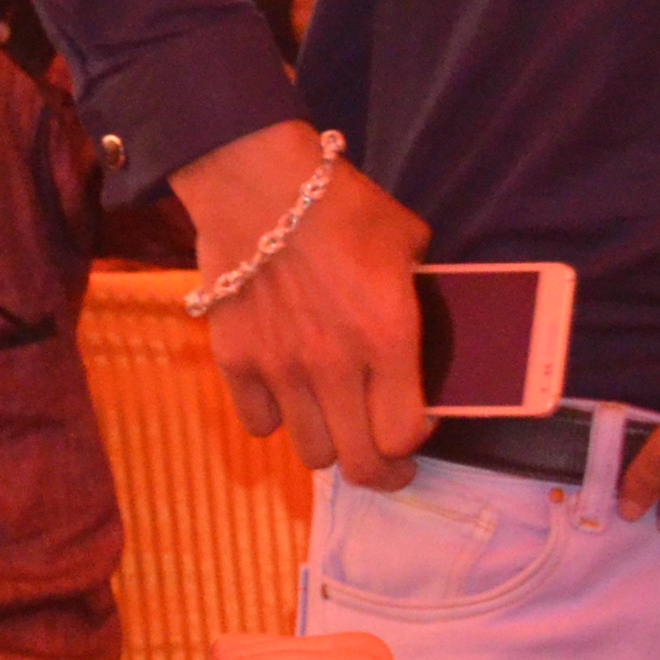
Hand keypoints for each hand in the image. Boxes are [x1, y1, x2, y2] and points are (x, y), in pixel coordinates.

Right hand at [169, 120, 433, 488]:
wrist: (256, 186)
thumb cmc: (341, 206)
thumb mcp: (407, 244)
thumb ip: (419, 296)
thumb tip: (425, 324)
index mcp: (388, 338)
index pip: (403, 436)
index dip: (415, 442)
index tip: (418, 430)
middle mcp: (334, 366)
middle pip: (358, 463)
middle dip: (380, 473)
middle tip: (385, 463)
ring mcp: (280, 370)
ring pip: (309, 452)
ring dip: (328, 444)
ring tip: (334, 423)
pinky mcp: (235, 363)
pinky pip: (258, 422)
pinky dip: (275, 417)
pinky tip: (286, 393)